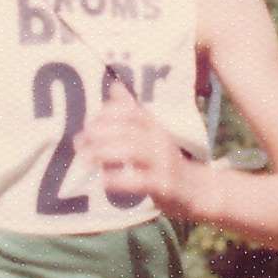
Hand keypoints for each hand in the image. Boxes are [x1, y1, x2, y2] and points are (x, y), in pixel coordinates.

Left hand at [74, 77, 204, 221]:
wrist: (198, 191)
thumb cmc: (165, 162)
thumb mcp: (151, 135)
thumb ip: (131, 113)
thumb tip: (114, 86)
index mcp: (154, 127)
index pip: (132, 111)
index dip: (109, 113)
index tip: (89, 122)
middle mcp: (160, 141)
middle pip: (128, 129)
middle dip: (101, 133)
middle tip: (79, 141)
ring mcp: (164, 163)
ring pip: (133, 151)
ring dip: (105, 153)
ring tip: (85, 158)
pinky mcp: (165, 186)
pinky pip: (140, 181)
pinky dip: (120, 180)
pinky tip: (103, 181)